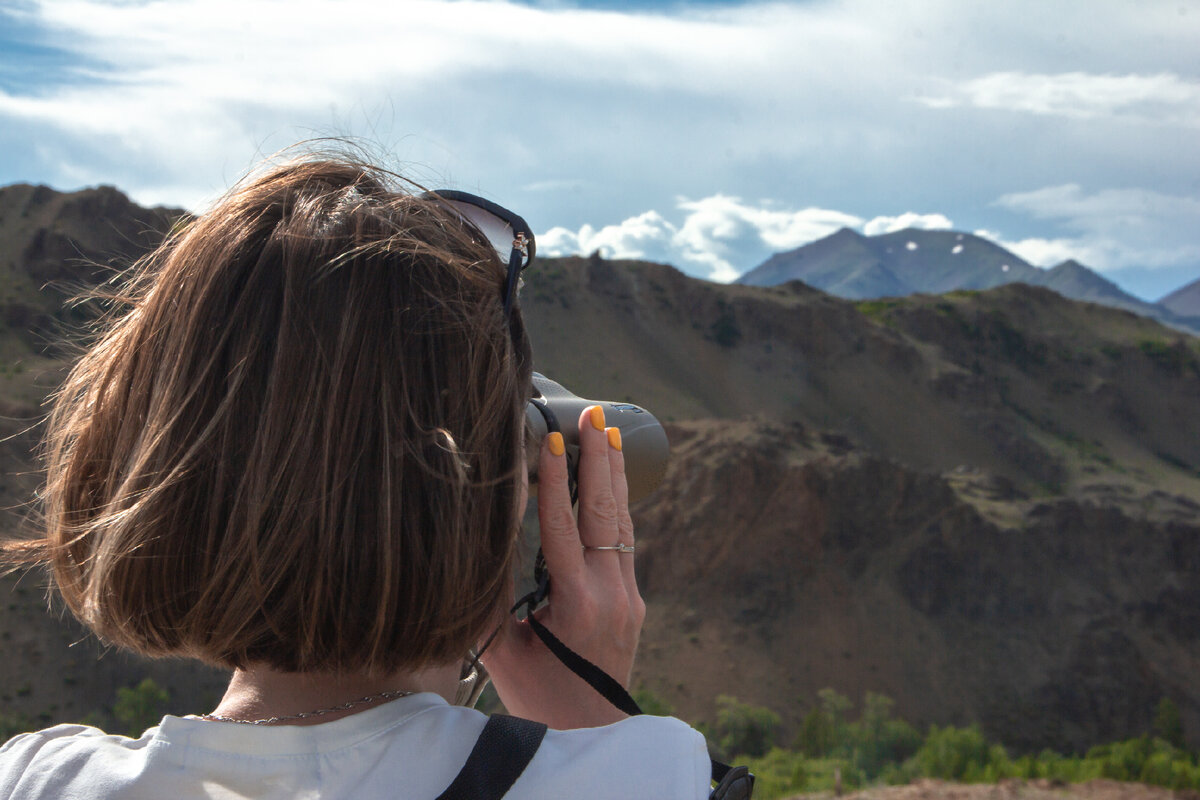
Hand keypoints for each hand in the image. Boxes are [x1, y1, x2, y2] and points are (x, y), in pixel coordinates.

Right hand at [483, 405, 644, 728]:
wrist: (592, 735)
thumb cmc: (540, 698)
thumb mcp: (502, 653)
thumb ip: (487, 604)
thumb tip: (467, 552)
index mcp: (576, 604)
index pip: (564, 528)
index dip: (557, 482)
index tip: (554, 440)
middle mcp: (611, 593)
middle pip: (604, 513)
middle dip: (599, 461)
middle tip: (595, 417)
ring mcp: (629, 596)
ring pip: (622, 522)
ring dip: (615, 476)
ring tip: (609, 433)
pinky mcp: (634, 600)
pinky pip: (625, 541)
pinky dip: (618, 505)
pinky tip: (613, 482)